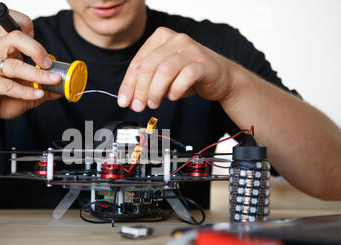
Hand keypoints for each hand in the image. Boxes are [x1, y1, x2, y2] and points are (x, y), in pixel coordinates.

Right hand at [0, 10, 61, 130]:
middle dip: (37, 49)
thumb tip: (61, 89)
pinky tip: (37, 94)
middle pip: (15, 38)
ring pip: (14, 65)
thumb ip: (42, 89)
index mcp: (3, 49)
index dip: (28, 27)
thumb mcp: (26, 95)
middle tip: (50, 65)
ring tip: (51, 81)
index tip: (45, 50)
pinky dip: (25, 91)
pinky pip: (8, 85)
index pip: (13, 25)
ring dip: (37, 74)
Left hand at [117, 27, 236, 111]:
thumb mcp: (163, 76)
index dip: (128, 84)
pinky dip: (176, 90)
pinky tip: (174, 97)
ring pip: (164, 71)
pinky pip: (185, 76)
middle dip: (140, 90)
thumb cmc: (189, 75)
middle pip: (149, 66)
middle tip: (138, 107)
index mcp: (161, 38)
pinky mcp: (204, 63)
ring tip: (154, 104)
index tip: (124, 102)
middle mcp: (175, 39)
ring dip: (155, 92)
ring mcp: (191, 49)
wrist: (220, 77)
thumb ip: (146, 83)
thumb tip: (128, 100)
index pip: (138, 62)